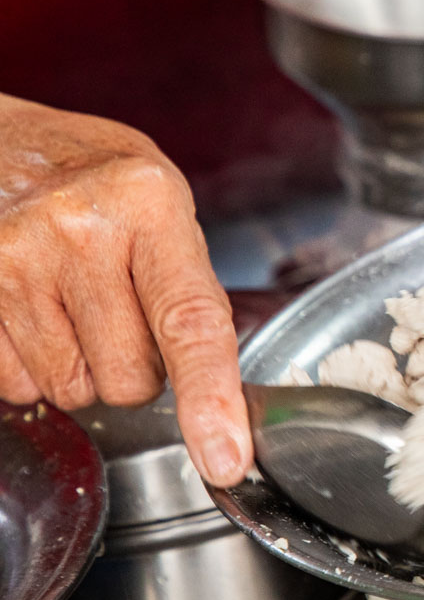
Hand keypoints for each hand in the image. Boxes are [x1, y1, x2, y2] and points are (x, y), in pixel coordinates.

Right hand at [0, 96, 249, 485]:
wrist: (3, 142)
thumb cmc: (97, 180)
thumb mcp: (161, 205)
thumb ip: (188, 289)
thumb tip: (217, 394)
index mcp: (148, 204)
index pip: (190, 321)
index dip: (210, 399)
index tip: (225, 457)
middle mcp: (76, 230)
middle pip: (129, 378)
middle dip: (135, 367)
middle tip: (120, 310)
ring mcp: (9, 260)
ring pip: (70, 389)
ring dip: (80, 366)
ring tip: (71, 302)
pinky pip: (14, 384)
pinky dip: (29, 366)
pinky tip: (31, 312)